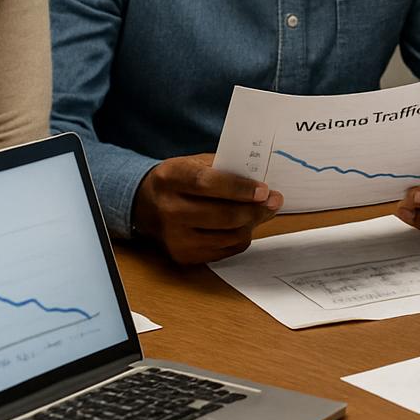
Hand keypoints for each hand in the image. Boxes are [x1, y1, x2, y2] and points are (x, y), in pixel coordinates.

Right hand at [132, 154, 281, 263]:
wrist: (145, 204)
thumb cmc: (179, 180)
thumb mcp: (195, 163)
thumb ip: (225, 169)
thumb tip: (262, 185)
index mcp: (171, 179)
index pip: (208, 185)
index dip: (239, 188)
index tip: (264, 190)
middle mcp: (169, 211)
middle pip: (222, 215)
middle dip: (255, 209)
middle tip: (274, 201)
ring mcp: (175, 238)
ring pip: (229, 236)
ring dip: (252, 223)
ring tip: (261, 211)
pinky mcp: (184, 256)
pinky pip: (225, 250)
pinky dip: (241, 237)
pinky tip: (243, 224)